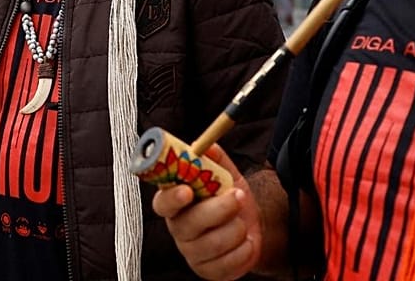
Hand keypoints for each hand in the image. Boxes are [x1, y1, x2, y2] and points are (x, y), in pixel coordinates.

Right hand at [150, 143, 262, 280]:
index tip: (187, 191)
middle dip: (219, 209)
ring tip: (241, 221)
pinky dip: (245, 249)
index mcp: (175, 202)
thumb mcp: (226, 174)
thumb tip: (207, 145)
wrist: (252, 225)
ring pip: (214, 243)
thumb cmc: (231, 197)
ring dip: (237, 228)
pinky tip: (245, 241)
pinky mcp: (208, 271)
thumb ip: (216, 159)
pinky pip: (229, 263)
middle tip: (238, 196)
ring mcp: (191, 253)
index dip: (172, 198)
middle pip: (190, 224)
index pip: (162, 202)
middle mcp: (178, 228)